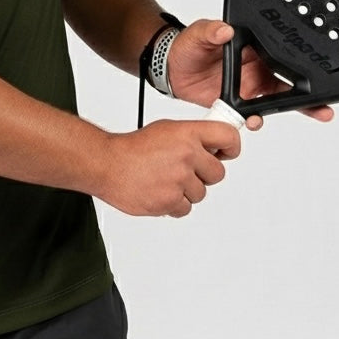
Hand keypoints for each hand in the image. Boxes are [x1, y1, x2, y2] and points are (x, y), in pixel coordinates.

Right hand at [96, 119, 240, 217]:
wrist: (107, 164)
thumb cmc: (133, 148)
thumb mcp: (167, 130)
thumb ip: (193, 138)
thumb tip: (214, 148)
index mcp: (187, 134)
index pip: (228, 137)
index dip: (231, 147)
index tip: (226, 152)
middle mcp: (186, 155)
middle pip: (218, 173)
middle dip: (203, 174)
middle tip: (185, 170)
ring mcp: (179, 179)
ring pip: (201, 193)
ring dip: (186, 191)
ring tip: (165, 180)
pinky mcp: (170, 201)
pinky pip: (186, 208)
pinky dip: (174, 204)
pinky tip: (160, 191)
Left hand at [167, 19, 334, 127]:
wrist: (171, 68)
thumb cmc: (187, 45)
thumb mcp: (198, 34)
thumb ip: (210, 31)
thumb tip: (224, 29)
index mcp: (253, 46)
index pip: (283, 53)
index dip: (301, 64)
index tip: (317, 73)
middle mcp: (257, 67)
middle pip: (290, 81)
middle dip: (310, 94)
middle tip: (325, 106)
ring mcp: (250, 86)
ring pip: (278, 100)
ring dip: (294, 109)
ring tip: (310, 115)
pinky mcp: (238, 102)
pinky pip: (255, 114)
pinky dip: (259, 120)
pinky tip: (257, 122)